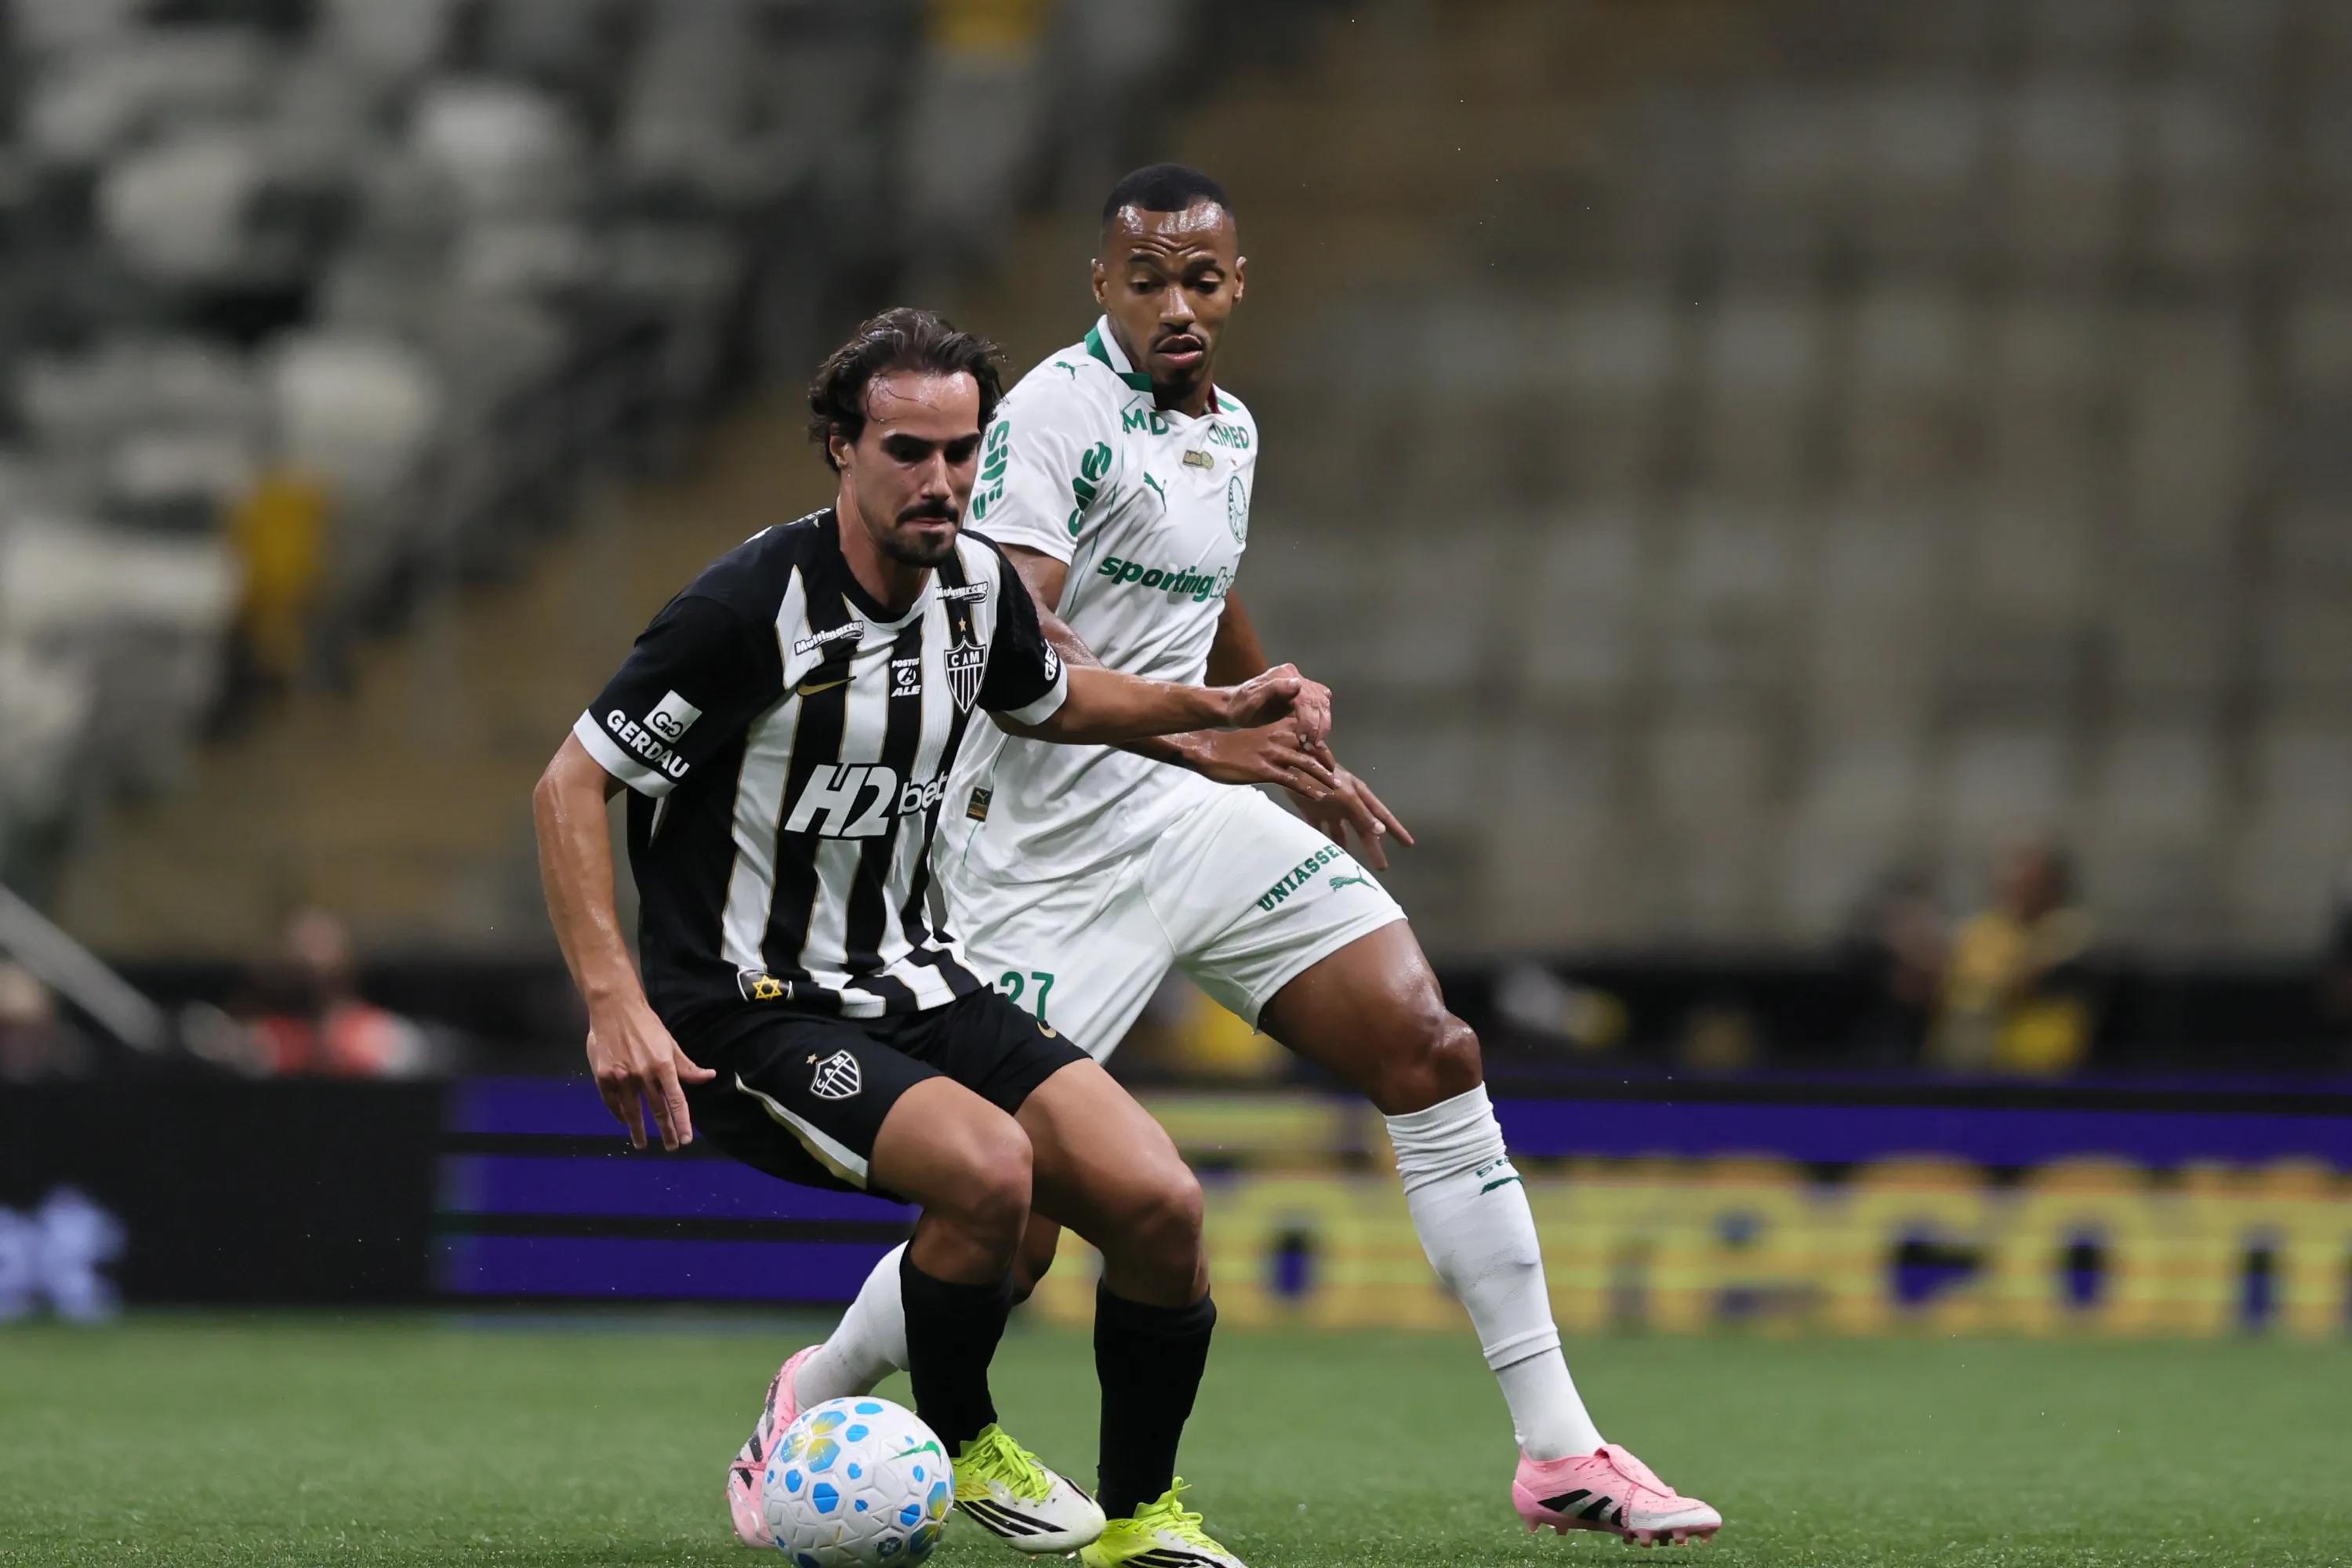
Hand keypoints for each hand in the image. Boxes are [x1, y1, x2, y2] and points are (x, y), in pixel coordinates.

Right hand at [585, 997, 716, 1149]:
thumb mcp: (670, 1044)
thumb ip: (686, 1066)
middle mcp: (643, 1074)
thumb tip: (709, 1077)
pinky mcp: (603, 1076)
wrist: (614, 1008)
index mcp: (663, 1066)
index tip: (686, 1139)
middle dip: (665, 1131)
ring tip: (642, 1144)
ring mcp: (621, 1077)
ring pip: (632, 1111)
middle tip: (672, 1147)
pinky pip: (612, 1102)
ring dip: (638, 1130)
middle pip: (656, 1110)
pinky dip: (619, 1114)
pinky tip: (624, 1121)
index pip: (676, 1101)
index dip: (682, 1122)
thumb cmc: (646, 1025)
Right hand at [1190, 723, 1344, 797]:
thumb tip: (1290, 751)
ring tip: (1334, 788)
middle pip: (1313, 749)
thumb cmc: (1232, 745)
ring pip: (1307, 765)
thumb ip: (1276, 740)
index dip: (1322, 748)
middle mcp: (1278, 738)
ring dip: (1324, 778)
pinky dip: (1308, 789)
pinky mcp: (1265, 770)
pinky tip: (1318, 796)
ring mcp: (1272, 754)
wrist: (1209, 750)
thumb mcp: (1258, 735)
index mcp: (1277, 728)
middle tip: (1336, 776)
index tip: (1328, 759)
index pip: (1309, 735)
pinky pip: (1292, 780)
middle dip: (1327, 763)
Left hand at [1220, 663, 1331, 744]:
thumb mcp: (1251, 700)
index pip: (1306, 697)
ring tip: (1315, 744)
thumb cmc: (1240, 707)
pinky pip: (1320, 705)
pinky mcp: (1303, 694)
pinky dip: (1322, 721)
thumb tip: (1298, 683)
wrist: (1234, 706)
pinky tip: (1316, 736)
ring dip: (1322, 725)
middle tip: (1312, 746)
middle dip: (1318, 725)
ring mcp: (1300, 683)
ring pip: (1322, 703)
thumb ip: (1273, 690)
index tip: (1305, 740)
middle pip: (1318, 700)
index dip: (1309, 720)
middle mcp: (1295, 675)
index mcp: (1284, 674)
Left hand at [1291, 743, 1413, 870]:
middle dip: (1373, 846)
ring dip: (1346, 847)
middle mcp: (1347, 803)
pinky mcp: (1311, 811)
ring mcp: (1329, 808)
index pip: (1382, 815)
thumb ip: (1362, 813)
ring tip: (1348, 865)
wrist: (1292, 763)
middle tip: (1382, 866)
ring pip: (1341, 832)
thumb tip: (1381, 831)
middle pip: (1364, 828)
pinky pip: (1319, 830)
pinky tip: (1324, 854)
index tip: (1408, 843)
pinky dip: (1322, 841)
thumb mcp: (1346, 795)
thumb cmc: (1322, 775)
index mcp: (1359, 796)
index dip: (1396, 829)